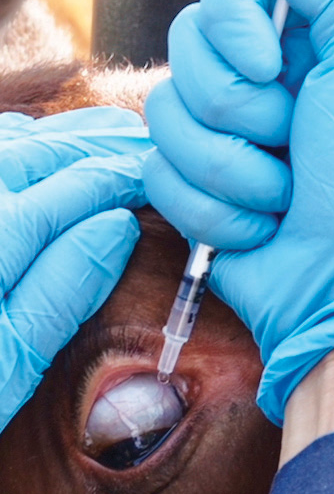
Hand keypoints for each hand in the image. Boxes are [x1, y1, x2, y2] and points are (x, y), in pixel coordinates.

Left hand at [0, 109, 149, 430]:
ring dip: (57, 136)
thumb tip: (118, 225)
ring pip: (4, 143)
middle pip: (38, 153)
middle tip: (142, 141)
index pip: (74, 189)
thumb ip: (62, 290)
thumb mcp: (11, 360)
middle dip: (96, 144)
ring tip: (104, 133)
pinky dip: (10, 139)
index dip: (120, 178)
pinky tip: (33, 140)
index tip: (158, 174)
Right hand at [143, 0, 333, 424]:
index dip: (231, 16)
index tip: (270, 64)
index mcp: (310, 45)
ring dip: (234, 167)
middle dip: (239, 105)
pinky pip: (160, 175)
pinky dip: (218, 211)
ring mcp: (229, 142)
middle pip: (186, 43)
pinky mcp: (200, 196)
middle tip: (292, 142)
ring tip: (287, 197)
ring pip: (165, 114)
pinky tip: (265, 230)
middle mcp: (266, 87)